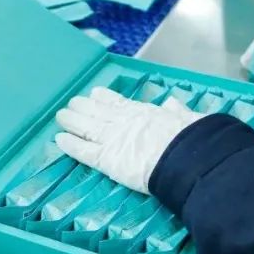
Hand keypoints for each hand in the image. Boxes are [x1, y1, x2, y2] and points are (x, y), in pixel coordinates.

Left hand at [54, 87, 204, 193]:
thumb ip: (179, 111)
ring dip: (72, 121)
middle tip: (72, 103)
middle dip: (83, 107)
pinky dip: (70, 144)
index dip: (105, 98)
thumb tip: (174, 103)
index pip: (120, 103)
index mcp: (144, 113)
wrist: (188, 157)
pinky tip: (59, 140)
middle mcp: (125, 122)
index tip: (95, 93)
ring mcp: (113, 139)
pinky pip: (83, 150)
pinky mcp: (106, 159)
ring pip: (86, 127)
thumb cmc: (194, 139)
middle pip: (98, 112)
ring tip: (60, 116)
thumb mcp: (190, 118)